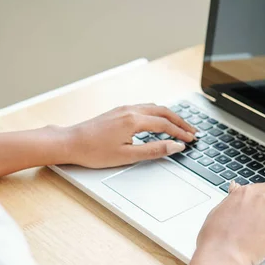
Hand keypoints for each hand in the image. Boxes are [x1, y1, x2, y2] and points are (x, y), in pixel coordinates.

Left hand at [55, 104, 197, 167]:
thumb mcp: (127, 156)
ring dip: (170, 116)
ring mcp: (123, 109)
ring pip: (154, 107)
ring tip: (180, 125)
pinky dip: (158, 113)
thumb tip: (174, 146)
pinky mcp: (118, 111)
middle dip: (180, 121)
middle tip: (193, 131)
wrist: (71, 142)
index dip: (181, 133)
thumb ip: (154, 150)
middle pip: (163, 112)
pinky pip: (144, 107)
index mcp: (134, 120)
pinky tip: (159, 120)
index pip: (165, 124)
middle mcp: (130, 110)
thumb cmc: (94, 152)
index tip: (191, 140)